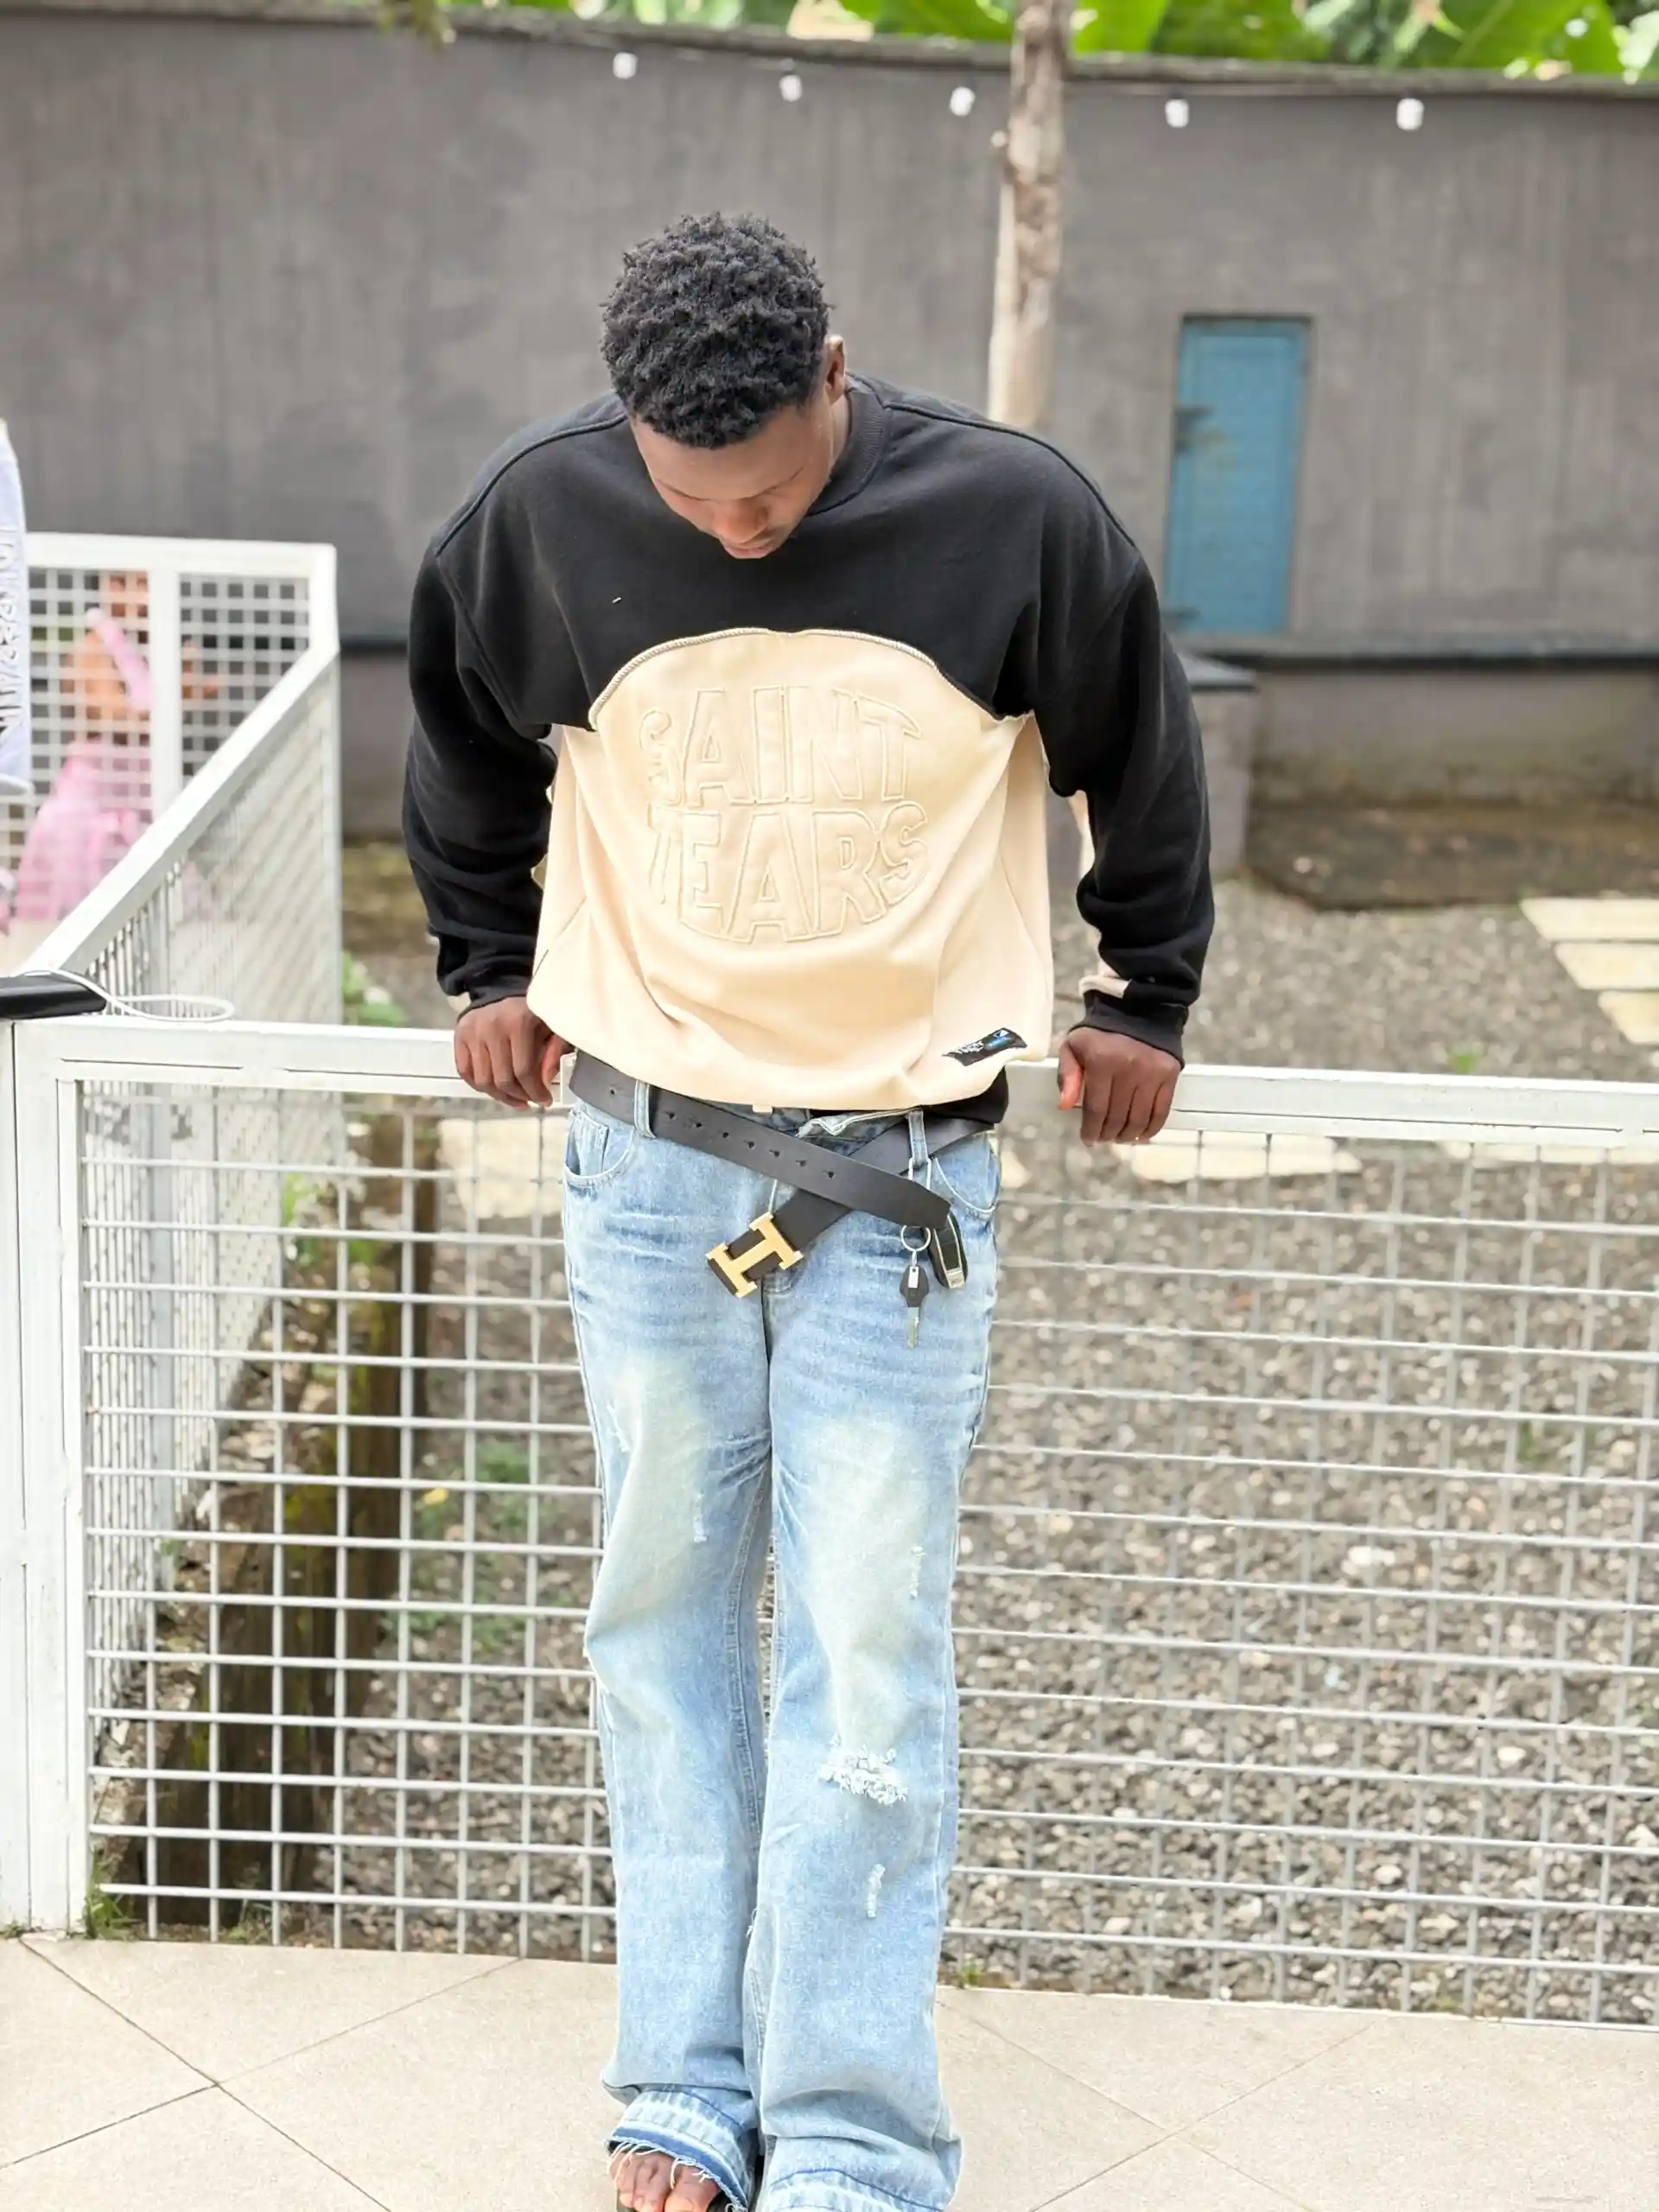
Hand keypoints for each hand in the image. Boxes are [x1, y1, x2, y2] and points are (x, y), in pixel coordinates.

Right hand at [454, 997, 568, 1110]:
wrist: (500, 990)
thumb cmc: (531, 1012)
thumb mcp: (552, 1026)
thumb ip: (555, 1050)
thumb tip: (546, 1080)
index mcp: (519, 1022)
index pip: (524, 1070)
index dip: (535, 1091)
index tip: (545, 1101)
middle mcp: (491, 1027)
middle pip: (502, 1079)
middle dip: (519, 1096)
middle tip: (530, 1101)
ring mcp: (472, 1033)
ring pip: (483, 1081)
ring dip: (500, 1097)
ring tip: (515, 1099)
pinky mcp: (459, 1037)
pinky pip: (465, 1072)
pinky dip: (480, 1087)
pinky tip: (496, 1090)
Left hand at [1058, 1027, 1179, 1146]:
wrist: (1136, 1011)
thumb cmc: (1100, 1034)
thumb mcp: (1073, 1046)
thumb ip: (1067, 1075)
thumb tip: (1065, 1105)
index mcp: (1102, 1062)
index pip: (1096, 1108)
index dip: (1091, 1128)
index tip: (1088, 1139)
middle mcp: (1128, 1069)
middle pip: (1118, 1116)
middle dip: (1108, 1133)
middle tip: (1103, 1138)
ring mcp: (1151, 1073)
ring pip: (1139, 1118)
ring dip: (1128, 1135)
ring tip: (1120, 1138)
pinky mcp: (1168, 1074)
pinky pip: (1161, 1110)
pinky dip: (1151, 1128)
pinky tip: (1142, 1135)